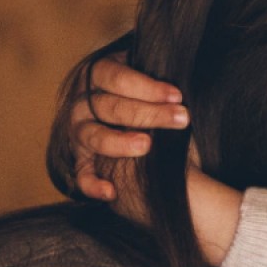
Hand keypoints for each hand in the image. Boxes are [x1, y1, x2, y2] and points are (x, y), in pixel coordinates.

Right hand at [62, 46, 239, 260]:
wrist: (123, 116)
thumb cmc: (143, 94)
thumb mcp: (146, 78)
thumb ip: (156, 77)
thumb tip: (187, 74)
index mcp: (96, 75)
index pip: (116, 77)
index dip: (146, 86)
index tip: (177, 95)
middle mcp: (82, 103)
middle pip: (109, 106)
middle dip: (147, 113)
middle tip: (181, 119)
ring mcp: (79, 133)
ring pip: (94, 136)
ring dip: (120, 142)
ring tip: (147, 145)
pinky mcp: (81, 161)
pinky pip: (82, 175)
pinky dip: (93, 185)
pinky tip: (111, 193)